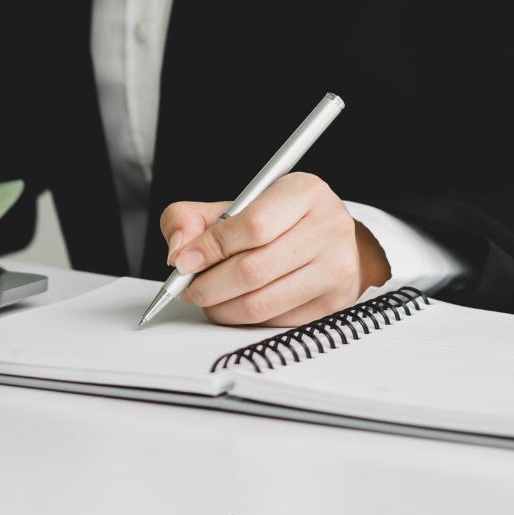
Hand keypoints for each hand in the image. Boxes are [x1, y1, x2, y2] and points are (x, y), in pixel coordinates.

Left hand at [160, 172, 390, 326]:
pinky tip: (235, 304)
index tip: (184, 262)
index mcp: (303, 193)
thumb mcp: (235, 205)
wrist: (330, 241)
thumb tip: (178, 251)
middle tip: (188, 288)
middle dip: (207, 286)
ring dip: (220, 308)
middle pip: (252, 270)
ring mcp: (335, 268)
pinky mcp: (333, 303)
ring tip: (207, 297)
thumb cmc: (278, 220)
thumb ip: (191, 217)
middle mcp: (327, 228)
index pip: (252, 226)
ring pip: (260, 303)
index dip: (210, 248)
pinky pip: (273, 321)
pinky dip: (243, 318)